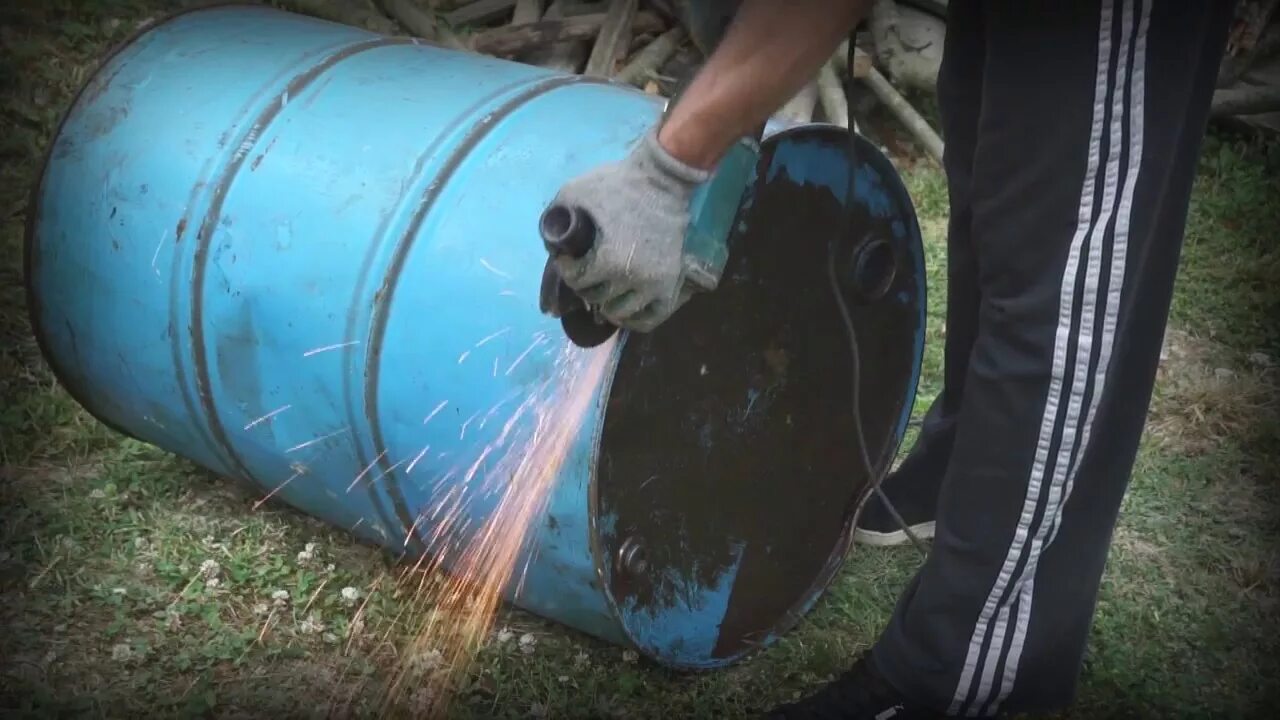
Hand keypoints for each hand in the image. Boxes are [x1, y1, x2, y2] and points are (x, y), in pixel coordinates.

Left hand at [546, 128, 712, 332]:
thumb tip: (550, 243)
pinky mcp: (671, 285)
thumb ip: (555, 214)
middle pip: (597, 299)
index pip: (577, 281)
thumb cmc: (619, 185)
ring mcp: (655, 286)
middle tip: (585, 271)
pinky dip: (634, 319)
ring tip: (603, 288)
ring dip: (606, 303)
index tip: (567, 258)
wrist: (665, 180)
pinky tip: (623, 308)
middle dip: (584, 286)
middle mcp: (633, 280)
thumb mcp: (576, 190)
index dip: (566, 269)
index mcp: (609, 261)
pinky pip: (650, 319)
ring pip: (621, 313)